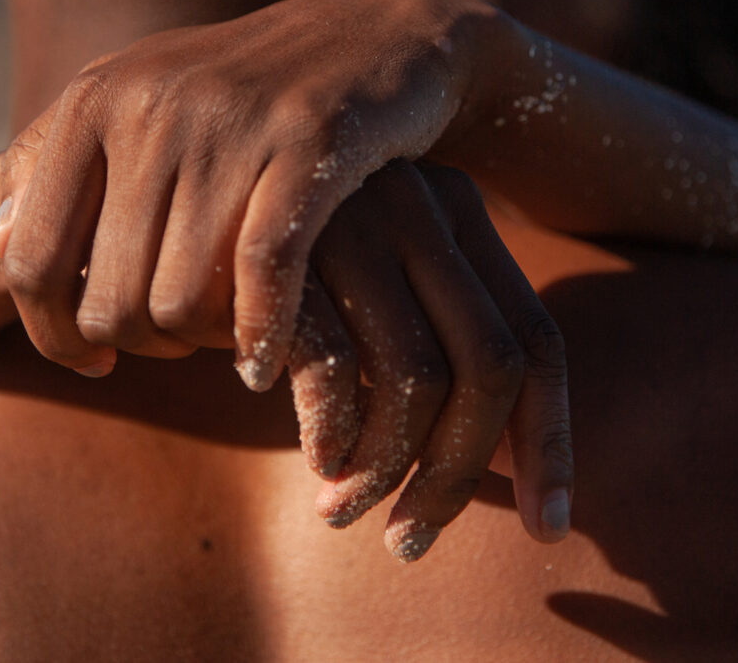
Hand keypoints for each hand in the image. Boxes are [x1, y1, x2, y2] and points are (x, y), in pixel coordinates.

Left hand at [0, 0, 508, 388]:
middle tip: (182, 344)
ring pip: (180, 300)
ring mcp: (228, 121)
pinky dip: (261, 338)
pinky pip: (262, 275)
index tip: (96, 363)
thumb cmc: (250, 95)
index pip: (30, 259)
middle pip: (109, 298)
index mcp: (92, 101)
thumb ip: (66, 169)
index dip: (51, 335)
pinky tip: (264, 363)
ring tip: (227, 337)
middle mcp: (148, 105)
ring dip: (205, 344)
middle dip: (145, 345)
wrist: (379, 36)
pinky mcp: (309, 141)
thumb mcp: (145, 111)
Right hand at [291, 160, 572, 560]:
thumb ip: (447, 353)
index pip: (538, 341)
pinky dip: (332, 437)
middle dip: (460, 475)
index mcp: (460, 212)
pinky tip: (315, 462)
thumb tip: (520, 468)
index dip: (551, 444)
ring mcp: (354, 224)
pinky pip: (333, 371)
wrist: (186, 194)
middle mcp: (420, 206)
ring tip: (343, 513)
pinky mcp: (280, 256)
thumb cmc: (294, 263)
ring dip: (386, 472)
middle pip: (490, 367)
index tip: (548, 529)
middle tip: (412, 542)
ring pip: (417, 380)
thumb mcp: (381, 289)